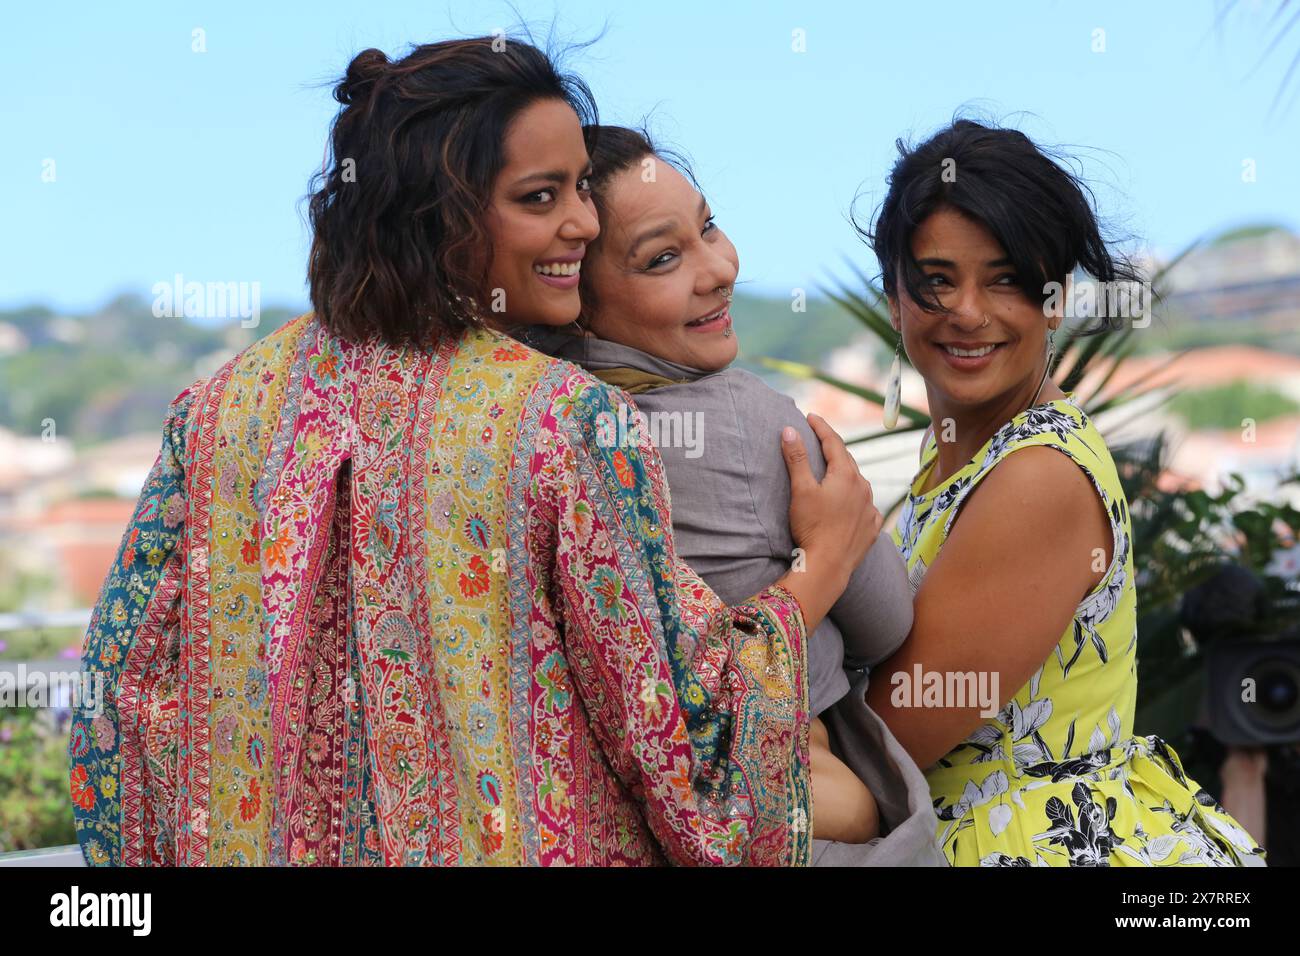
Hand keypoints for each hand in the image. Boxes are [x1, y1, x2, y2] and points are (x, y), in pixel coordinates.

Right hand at [776, 414, 881, 630]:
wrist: (828, 566)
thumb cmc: (812, 527)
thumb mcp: (800, 490)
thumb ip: (796, 458)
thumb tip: (790, 430)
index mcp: (846, 475)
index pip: (833, 442)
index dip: (821, 427)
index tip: (811, 417)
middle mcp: (863, 488)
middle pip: (847, 460)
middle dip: (833, 448)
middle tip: (821, 440)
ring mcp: (870, 508)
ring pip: (858, 483)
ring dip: (846, 474)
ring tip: (835, 471)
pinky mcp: (872, 528)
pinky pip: (866, 506)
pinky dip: (857, 499)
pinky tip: (853, 504)